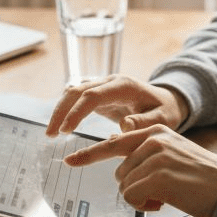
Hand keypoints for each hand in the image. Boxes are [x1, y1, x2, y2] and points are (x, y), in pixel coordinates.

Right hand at [45, 75, 188, 136]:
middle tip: (50, 134)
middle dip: (61, 111)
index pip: (93, 95)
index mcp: (124, 86)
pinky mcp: (98, 93)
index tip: (66, 131)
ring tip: (51, 133)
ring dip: (60, 110)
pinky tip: (59, 125)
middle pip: (78, 90)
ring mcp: (103, 85)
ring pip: (73, 91)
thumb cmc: (165, 111)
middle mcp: (110, 81)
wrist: (166, 100)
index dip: (77, 112)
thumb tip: (124, 126)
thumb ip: (145, 122)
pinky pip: (77, 97)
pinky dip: (65, 109)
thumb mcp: (163, 119)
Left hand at [64, 124, 216, 216]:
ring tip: (166, 195)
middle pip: (119, 171)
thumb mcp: (174, 154)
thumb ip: (147, 152)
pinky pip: (131, 196)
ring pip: (124, 185)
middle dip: (134, 187)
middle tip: (157, 193)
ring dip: (141, 197)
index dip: (89, 155)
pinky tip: (164, 201)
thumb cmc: (203, 177)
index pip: (114, 142)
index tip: (70, 160)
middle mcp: (153, 139)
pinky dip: (143, 205)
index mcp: (156, 131)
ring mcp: (155, 156)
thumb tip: (121, 159)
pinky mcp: (157, 175)